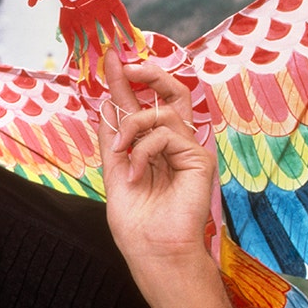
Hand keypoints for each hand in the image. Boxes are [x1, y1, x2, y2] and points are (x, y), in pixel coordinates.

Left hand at [97, 49, 213, 261]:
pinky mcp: (199, 158)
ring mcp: (189, 149)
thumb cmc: (136, 220)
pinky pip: (166, 133)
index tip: (111, 57)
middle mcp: (174, 143)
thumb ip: (113, 136)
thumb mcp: (114, 169)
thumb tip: (108, 101)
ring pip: (162, 111)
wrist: (152, 250)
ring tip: (120, 154)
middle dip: (149, 73)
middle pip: (172, 93)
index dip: (127, 80)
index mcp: (152, 146)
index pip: (141, 105)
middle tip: (126, 66)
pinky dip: (143, 149)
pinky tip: (136, 173)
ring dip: (132, 128)